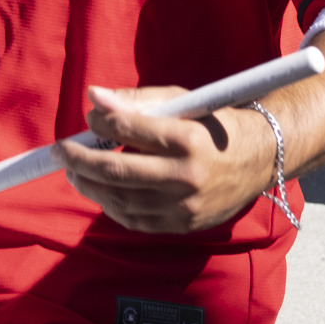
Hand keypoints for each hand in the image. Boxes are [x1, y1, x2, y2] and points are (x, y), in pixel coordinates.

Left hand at [60, 87, 269, 233]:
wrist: (262, 158)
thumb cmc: (215, 124)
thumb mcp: (183, 101)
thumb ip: (137, 101)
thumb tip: (94, 98)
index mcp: (186, 137)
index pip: (128, 129)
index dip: (100, 123)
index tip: (88, 119)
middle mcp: (186, 175)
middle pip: (117, 171)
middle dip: (80, 161)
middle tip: (62, 152)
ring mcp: (185, 205)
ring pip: (121, 201)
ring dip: (90, 186)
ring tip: (74, 173)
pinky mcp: (184, 224)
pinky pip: (136, 220)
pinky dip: (112, 206)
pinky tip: (101, 191)